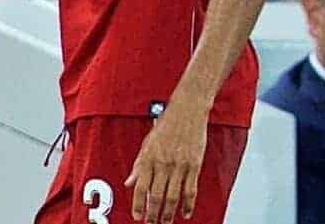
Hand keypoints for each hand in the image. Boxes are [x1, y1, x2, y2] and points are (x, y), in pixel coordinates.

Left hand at [125, 98, 207, 222]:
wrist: (187, 111)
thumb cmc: (167, 124)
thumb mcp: (147, 142)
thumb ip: (139, 164)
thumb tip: (129, 182)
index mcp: (149, 157)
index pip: (141, 187)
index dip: (138, 204)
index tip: (137, 216)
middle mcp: (163, 163)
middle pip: (156, 196)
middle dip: (153, 214)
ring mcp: (179, 166)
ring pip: (173, 196)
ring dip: (168, 213)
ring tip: (165, 222)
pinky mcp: (194, 166)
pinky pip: (191, 190)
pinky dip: (188, 204)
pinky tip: (186, 213)